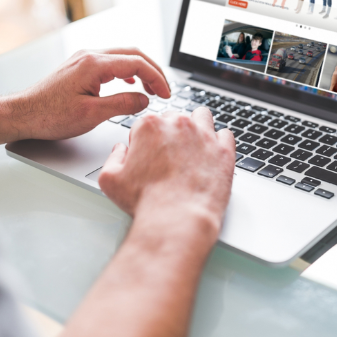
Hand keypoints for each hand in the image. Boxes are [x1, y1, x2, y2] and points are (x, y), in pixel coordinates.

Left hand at [0, 48, 171, 149]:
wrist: (23, 114)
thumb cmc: (50, 115)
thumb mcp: (92, 115)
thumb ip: (123, 104)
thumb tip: (144, 99)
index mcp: (94, 65)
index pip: (137, 63)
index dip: (157, 78)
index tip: (166, 95)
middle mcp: (88, 56)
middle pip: (133, 53)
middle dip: (153, 71)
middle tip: (165, 91)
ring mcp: (83, 59)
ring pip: (122, 56)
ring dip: (141, 71)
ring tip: (151, 89)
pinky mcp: (79, 67)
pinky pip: (111, 62)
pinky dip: (127, 71)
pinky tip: (130, 84)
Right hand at [98, 106, 234, 225]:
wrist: (178, 219)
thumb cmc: (146, 201)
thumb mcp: (110, 179)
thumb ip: (113, 157)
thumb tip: (121, 149)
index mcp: (149, 125)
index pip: (147, 123)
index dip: (146, 140)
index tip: (149, 156)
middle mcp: (178, 125)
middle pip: (174, 119)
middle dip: (171, 133)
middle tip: (170, 156)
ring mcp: (204, 136)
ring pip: (202, 117)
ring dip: (197, 127)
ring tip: (193, 148)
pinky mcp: (225, 151)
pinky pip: (226, 134)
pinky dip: (220, 142)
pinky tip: (213, 154)